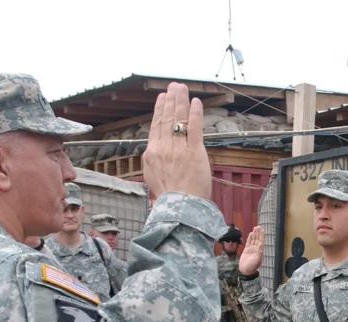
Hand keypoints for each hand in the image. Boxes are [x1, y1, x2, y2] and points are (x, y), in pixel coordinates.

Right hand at [143, 83, 212, 200]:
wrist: (180, 208)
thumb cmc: (169, 196)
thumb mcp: (152, 176)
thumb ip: (152, 160)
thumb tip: (150, 150)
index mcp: (152, 153)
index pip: (156, 126)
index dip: (159, 110)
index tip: (162, 98)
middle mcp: (164, 148)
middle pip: (167, 118)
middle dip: (170, 100)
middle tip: (174, 87)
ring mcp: (179, 149)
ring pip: (179, 119)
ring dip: (181, 101)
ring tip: (182, 88)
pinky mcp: (194, 152)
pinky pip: (194, 127)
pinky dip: (195, 113)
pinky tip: (196, 102)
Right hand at [239, 226, 263, 274]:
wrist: (245, 271)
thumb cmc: (252, 266)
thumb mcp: (257, 260)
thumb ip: (259, 253)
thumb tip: (261, 245)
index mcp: (259, 251)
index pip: (261, 241)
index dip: (261, 236)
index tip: (262, 230)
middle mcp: (256, 249)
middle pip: (257, 239)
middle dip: (258, 233)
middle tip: (258, 227)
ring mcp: (251, 249)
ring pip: (253, 240)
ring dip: (254, 234)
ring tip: (255, 228)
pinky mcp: (246, 250)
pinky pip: (248, 243)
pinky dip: (249, 238)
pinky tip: (250, 234)